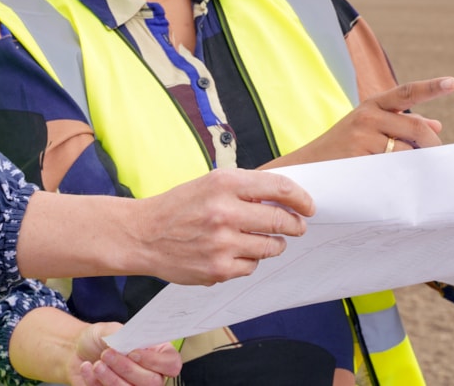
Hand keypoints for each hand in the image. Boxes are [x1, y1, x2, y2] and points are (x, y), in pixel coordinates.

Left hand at [69, 322, 179, 385]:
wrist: (78, 350)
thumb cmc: (100, 339)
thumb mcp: (112, 329)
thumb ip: (124, 335)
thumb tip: (134, 342)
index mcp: (157, 353)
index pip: (172, 364)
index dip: (155, 361)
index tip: (133, 352)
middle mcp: (151, 374)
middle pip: (153, 382)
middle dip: (127, 368)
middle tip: (107, 354)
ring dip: (112, 378)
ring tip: (97, 363)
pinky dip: (96, 382)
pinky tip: (88, 368)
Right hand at [131, 168, 314, 285]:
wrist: (144, 234)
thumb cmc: (179, 206)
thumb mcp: (210, 183)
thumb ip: (245, 188)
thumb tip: (285, 197)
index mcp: (224, 184)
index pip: (279, 188)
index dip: (301, 198)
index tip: (309, 206)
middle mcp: (224, 212)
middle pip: (281, 221)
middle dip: (294, 224)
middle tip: (296, 226)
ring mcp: (222, 244)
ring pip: (270, 247)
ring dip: (274, 244)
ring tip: (264, 239)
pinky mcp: (218, 269)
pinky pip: (251, 266)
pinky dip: (249, 260)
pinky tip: (235, 252)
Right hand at [270, 77, 453, 167]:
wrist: (308, 166)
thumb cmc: (344, 147)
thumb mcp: (370, 128)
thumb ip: (401, 124)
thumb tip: (437, 125)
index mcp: (372, 105)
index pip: (406, 92)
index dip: (431, 87)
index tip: (452, 82)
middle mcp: (368, 116)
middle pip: (415, 126)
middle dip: (432, 145)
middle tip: (439, 159)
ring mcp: (362, 137)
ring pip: (406, 151)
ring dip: (416, 164)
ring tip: (414, 173)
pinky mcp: (359, 158)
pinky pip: (393, 169)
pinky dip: (402, 176)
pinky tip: (398, 181)